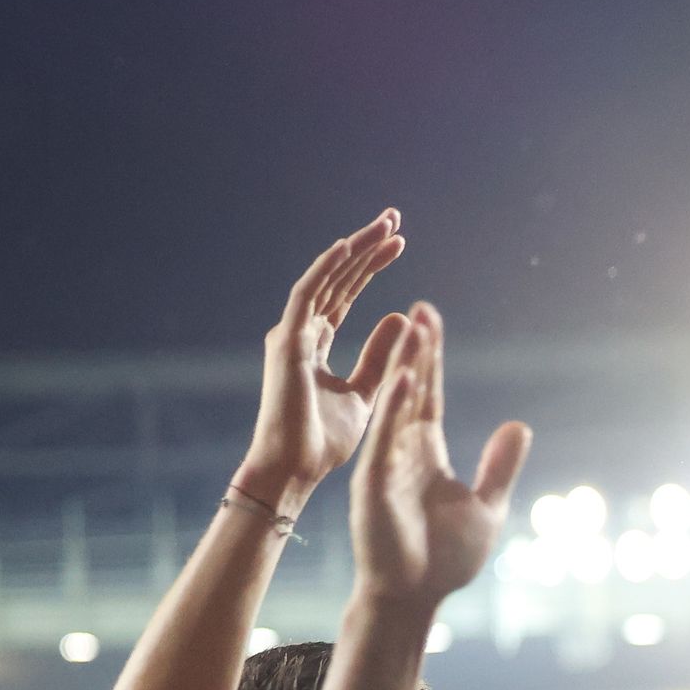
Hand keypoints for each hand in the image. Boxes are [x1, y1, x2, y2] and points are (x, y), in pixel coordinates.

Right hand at [242, 211, 412, 506]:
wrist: (295, 470)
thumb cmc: (324, 440)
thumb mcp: (365, 392)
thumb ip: (378, 355)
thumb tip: (401, 317)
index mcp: (316, 342)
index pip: (345, 294)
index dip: (369, 266)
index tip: (399, 244)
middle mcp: (301, 331)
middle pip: (336, 279)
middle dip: (365, 248)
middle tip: (394, 219)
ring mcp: (291, 335)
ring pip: (324, 279)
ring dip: (353, 250)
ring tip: (384, 225)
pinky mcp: (288, 344)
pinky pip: (306, 297)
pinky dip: (325, 270)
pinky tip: (347, 247)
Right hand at [347, 308, 528, 617]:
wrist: (415, 596)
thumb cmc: (444, 557)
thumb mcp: (486, 504)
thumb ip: (499, 465)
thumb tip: (519, 425)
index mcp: (425, 453)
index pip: (427, 394)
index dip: (430, 358)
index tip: (429, 319)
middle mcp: (402, 451)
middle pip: (410, 390)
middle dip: (415, 351)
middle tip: (419, 309)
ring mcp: (386, 465)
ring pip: (397, 406)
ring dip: (405, 368)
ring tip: (411, 329)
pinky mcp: (375, 483)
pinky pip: (386, 440)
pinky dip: (395, 409)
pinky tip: (405, 379)